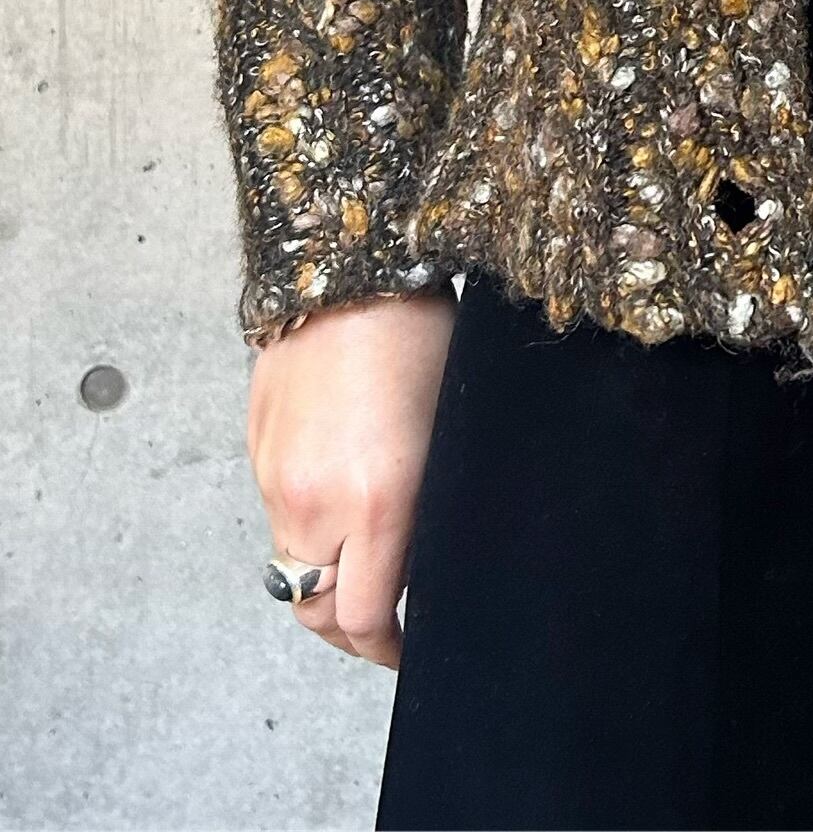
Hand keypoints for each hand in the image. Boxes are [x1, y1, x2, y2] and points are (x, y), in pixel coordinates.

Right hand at [246, 289, 456, 666]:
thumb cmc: (420, 337)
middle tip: (383, 625)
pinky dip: (305, 523)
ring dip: (326, 573)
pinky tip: (338, 494)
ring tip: (365, 556)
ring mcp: (277, 478)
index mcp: (379, 502)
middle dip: (348, 628)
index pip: (366, 618)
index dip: (387, 649)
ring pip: (292, 564)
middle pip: (316, 611)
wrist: (350, 268)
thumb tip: (415, 558)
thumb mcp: (447, 435)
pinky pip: (278, 512)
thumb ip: (422, 510)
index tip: (407, 651)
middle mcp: (316, 502)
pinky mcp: (257, 450)